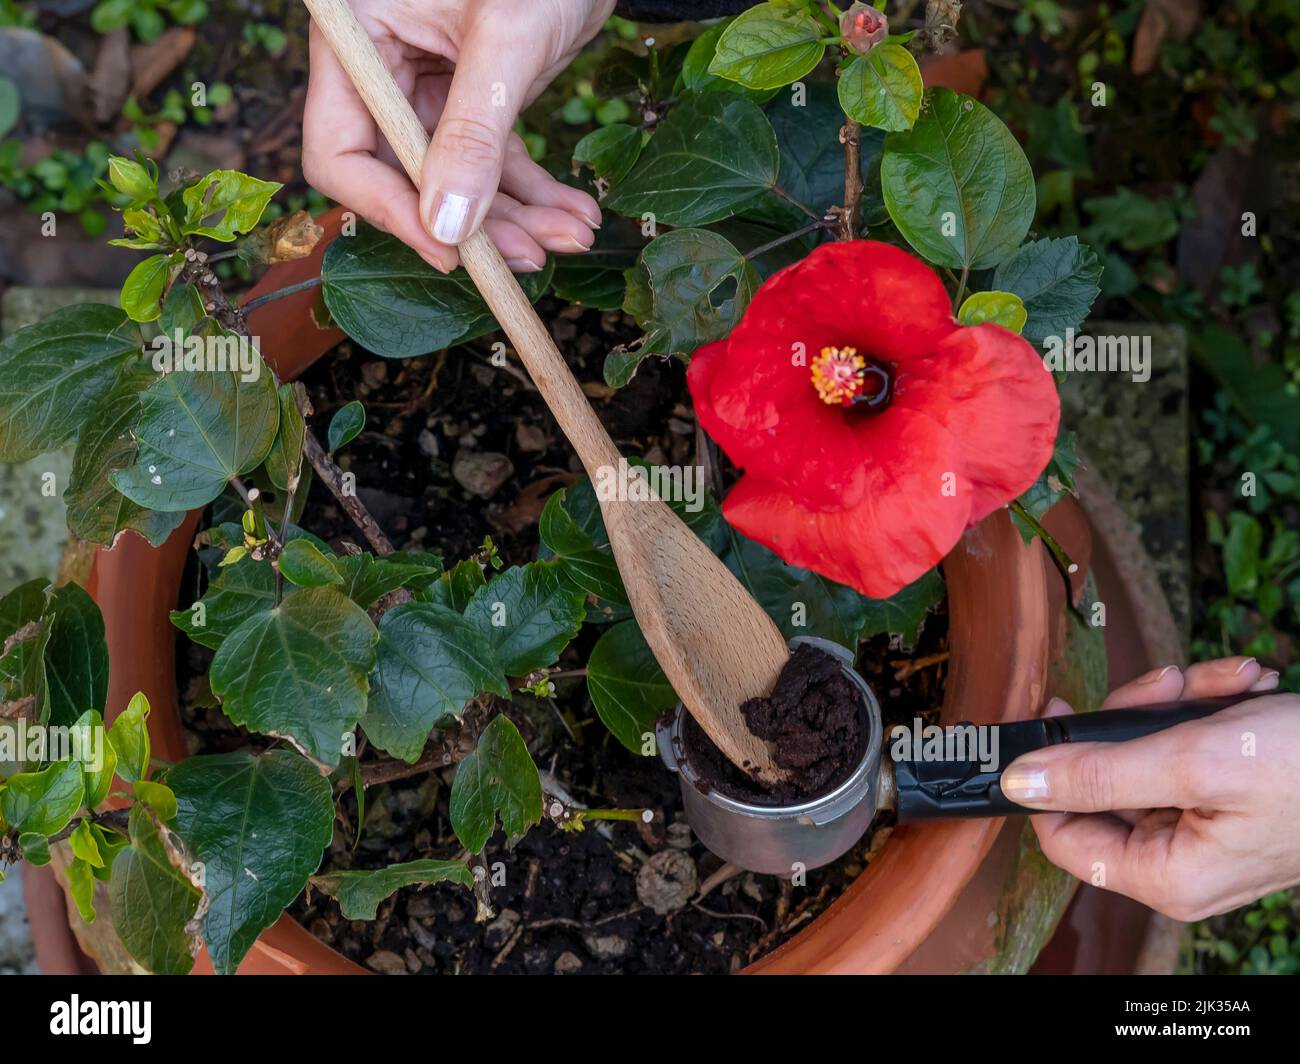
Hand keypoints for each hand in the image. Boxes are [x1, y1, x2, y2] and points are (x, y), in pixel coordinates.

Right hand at [303, 0, 615, 271]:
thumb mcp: (506, 37)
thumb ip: (474, 131)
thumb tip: (447, 226)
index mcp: (359, 39)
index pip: (341, 150)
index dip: (389, 209)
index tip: (449, 249)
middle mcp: (385, 71)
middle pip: (405, 180)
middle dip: (472, 225)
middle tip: (531, 257)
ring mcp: (430, 89)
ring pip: (457, 182)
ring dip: (514, 219)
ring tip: (573, 236)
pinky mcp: (477, 102)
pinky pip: (495, 163)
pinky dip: (534, 193)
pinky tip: (573, 213)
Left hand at [1001, 657, 1295, 920]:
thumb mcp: (1194, 760)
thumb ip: (1099, 772)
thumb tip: (1021, 781)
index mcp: (1165, 874)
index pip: (1060, 833)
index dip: (1051, 772)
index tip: (1060, 712)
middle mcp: (1178, 860)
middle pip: (1102, 781)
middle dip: (1134, 718)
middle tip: (1167, 687)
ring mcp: (1202, 827)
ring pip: (1143, 752)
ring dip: (1176, 704)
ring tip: (1225, 683)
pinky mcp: (1224, 797)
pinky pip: (1184, 745)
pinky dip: (1207, 707)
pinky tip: (1242, 687)